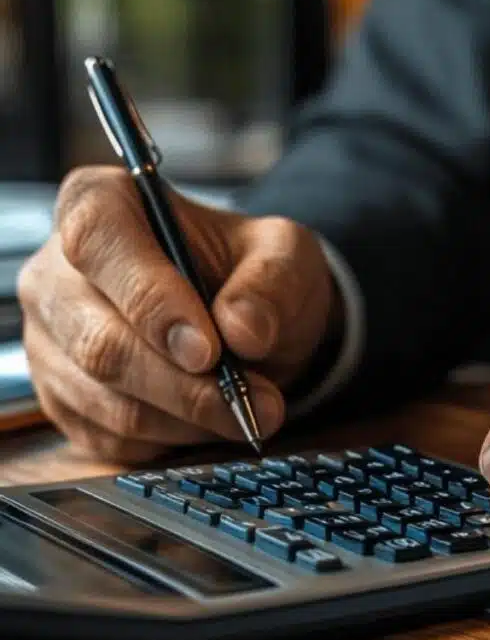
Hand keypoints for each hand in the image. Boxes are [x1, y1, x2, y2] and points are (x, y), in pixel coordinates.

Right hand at [18, 167, 340, 461]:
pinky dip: (173, 437)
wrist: (245, 320)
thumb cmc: (252, 272)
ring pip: (107, 398)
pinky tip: (211, 419)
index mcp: (101, 203)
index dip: (150, 299)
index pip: (99, 241)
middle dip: (185, 384)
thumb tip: (243, 330)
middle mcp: (57, 271)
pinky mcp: (65, 397)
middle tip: (252, 402)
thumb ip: (272, 283)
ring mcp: (53, 339)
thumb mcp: (286, 256)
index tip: (208, 350)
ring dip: (189, 417)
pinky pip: (111, 434)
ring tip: (251, 411)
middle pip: (101, 339)